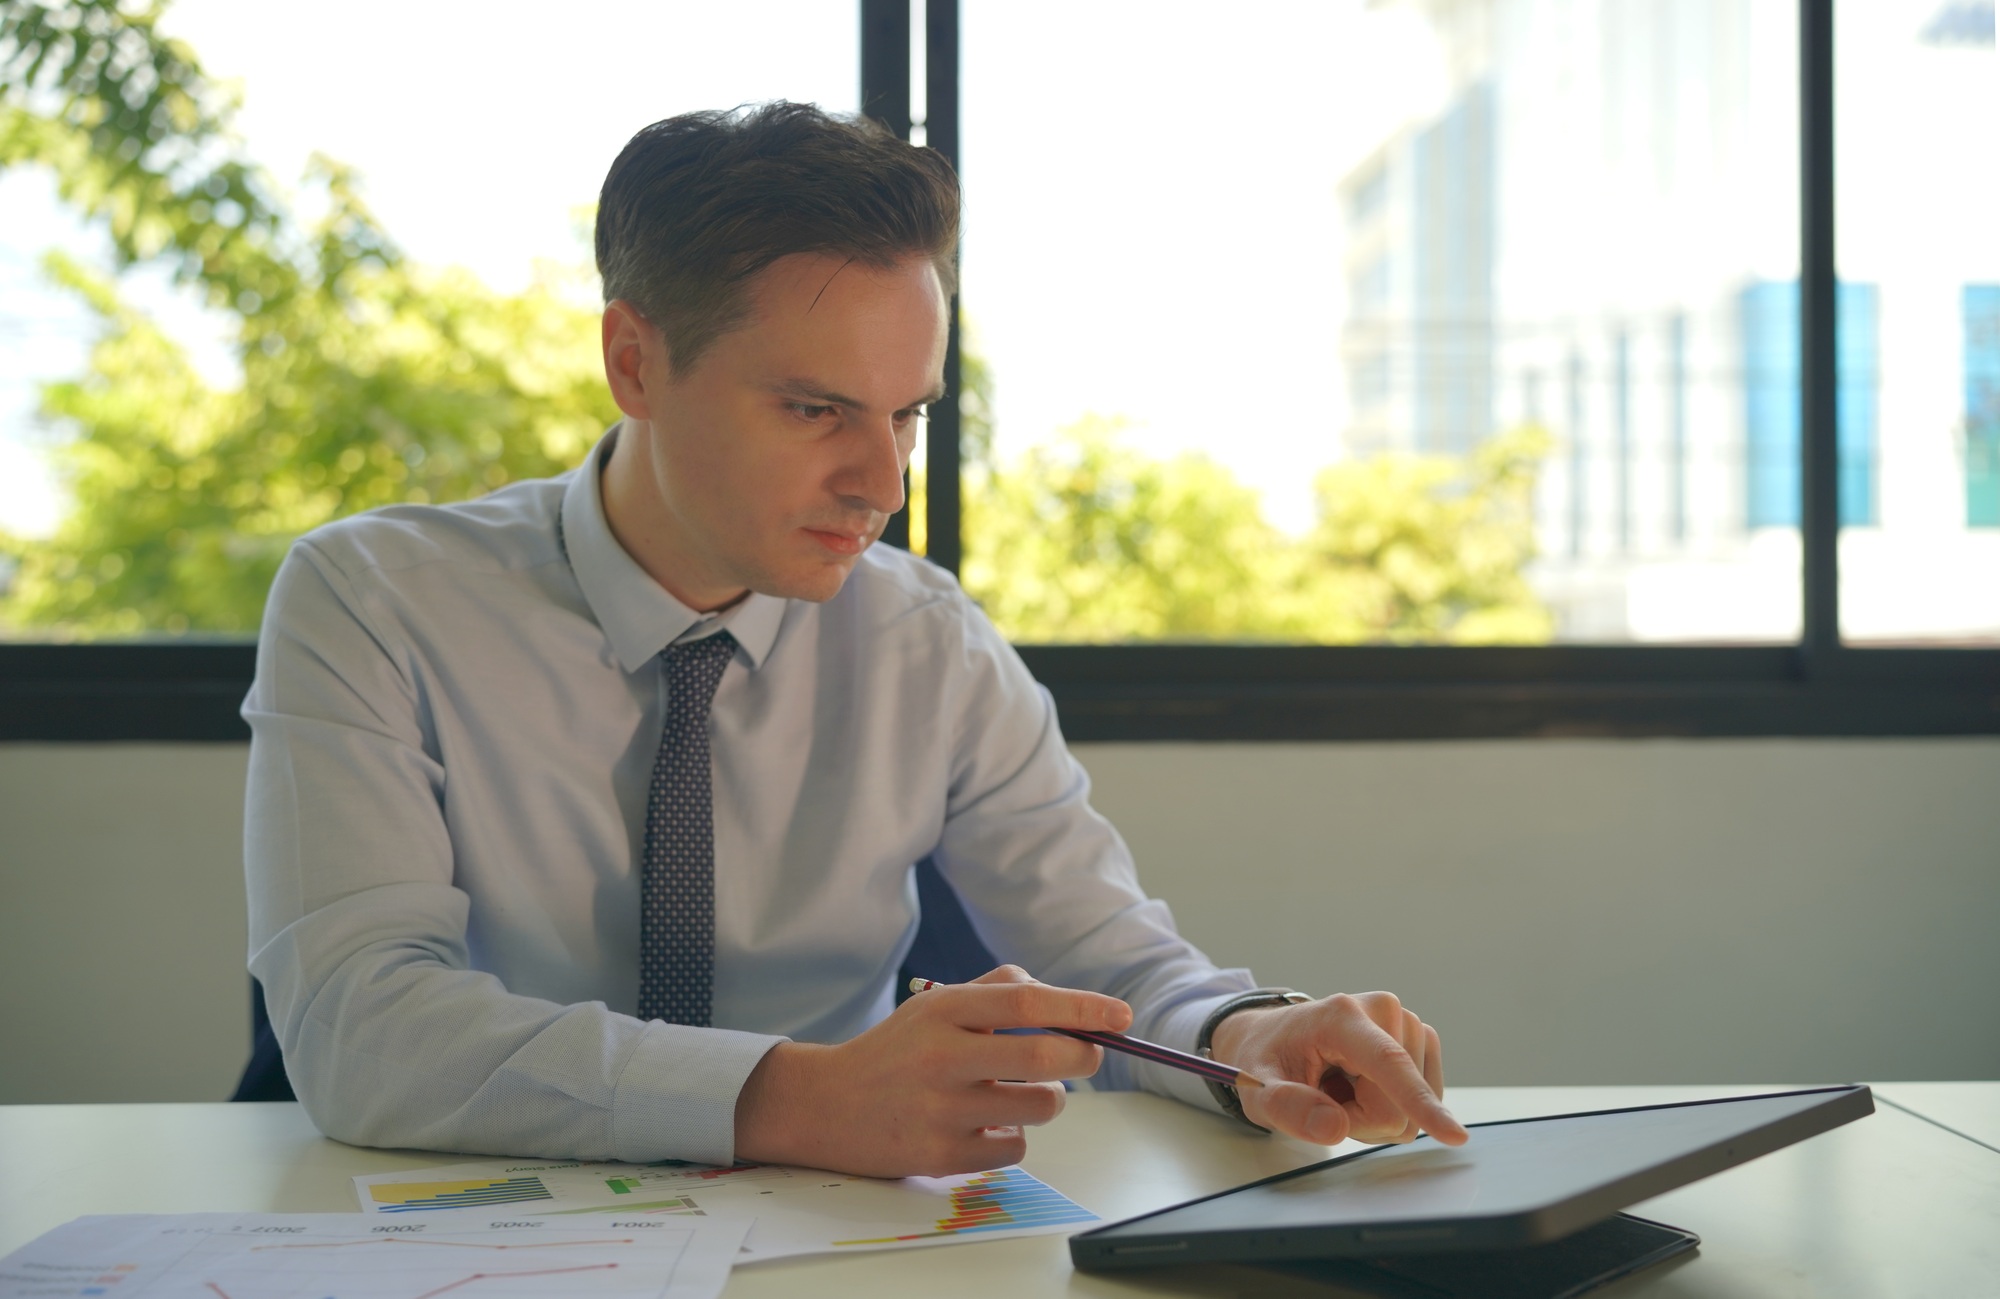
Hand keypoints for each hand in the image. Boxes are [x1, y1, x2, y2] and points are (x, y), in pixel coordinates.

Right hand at [733, 965, 1130, 1176]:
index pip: (1027, 1003)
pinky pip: (1015, 1147)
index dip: (1082, 1006)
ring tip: (1019, 1091)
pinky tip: (985, 1124)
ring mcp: (942, 1110)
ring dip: (1047, 1098)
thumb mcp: (935, 1006)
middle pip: (1045, 1057)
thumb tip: (1067, 1002)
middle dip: (1084, 1055)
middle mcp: (942, 1057)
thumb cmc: (896, 1051)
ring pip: (1040, 1105)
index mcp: (944, 1011)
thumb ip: (997, 992)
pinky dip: (1013, 1136)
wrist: (826, 1105)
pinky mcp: (941, 1156)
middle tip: (1086, 1054)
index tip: (1121, 1015)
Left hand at [1208, 991, 1467, 1147]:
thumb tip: (1334, 1128)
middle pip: (1397, 1104)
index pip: (1389, 1064)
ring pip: (1413, 1108)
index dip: (1420, 1103)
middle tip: (1325, 1095)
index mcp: (1340, 1017)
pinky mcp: (1420, 1039)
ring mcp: (1407, 1022)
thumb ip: (1286, 1107)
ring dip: (1375, 1114)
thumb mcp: (1256, 1088)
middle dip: (1361, 1118)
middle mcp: (1383, 1010)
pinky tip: (1363, 1087)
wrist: (1277, 1037)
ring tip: (1342, 1089)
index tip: (1454, 1136)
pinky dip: (1391, 1107)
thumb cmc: (1267, 1061)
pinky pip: (1422, 1101)